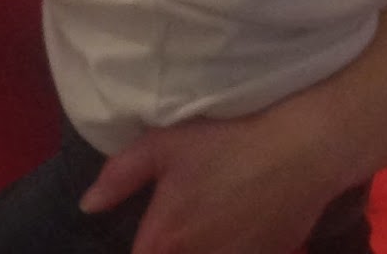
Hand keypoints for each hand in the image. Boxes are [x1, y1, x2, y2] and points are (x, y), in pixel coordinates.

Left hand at [82, 105, 349, 253]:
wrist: (298, 153)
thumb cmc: (222, 143)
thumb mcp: (160, 146)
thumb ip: (118, 177)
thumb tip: (88, 205)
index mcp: (166, 238)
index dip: (137, 249)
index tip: (141, 239)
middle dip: (163, 250)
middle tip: (165, 233)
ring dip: (194, 251)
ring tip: (199, 226)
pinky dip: (226, 251)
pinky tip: (228, 231)